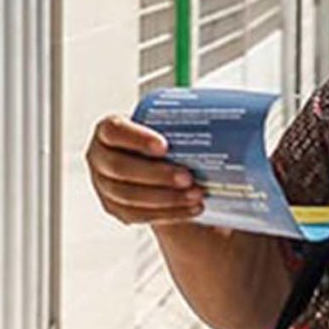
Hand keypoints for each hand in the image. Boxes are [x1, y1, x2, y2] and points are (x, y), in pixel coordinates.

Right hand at [86, 115, 205, 226]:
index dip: (137, 139)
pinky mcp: (116, 209)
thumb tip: (229, 112)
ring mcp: (103, 186)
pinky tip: (190, 209)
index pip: (114, 131)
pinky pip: (138, 216)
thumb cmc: (159, 137)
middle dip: (157, 175)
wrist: (149, 162)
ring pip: (129, 197)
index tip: (165, 146)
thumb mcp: (161, 122)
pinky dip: (168, 214)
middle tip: (188, 176)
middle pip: (121, 169)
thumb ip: (180, 118)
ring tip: (195, 194)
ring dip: (166, 198)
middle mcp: (98, 158)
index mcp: (106, 131)